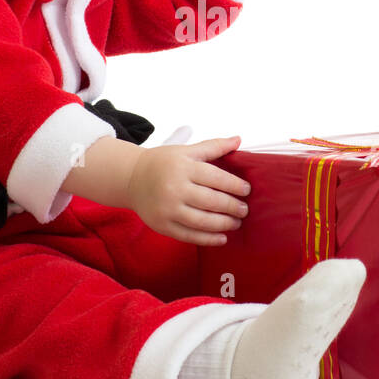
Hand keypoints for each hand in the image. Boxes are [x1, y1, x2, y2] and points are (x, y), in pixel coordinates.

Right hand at [125, 136, 251, 245]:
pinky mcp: (162, 225)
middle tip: (244, 210)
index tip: (246, 190)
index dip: (235, 185)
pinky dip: (208, 239)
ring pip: (202, 221)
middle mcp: (175, 188)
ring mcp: (168, 209)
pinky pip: (189, 236)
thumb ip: (213, 146)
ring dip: (224, 224)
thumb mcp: (187, 151)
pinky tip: (222, 238)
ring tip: (236, 223)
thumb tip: (238, 139)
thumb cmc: (163, 163)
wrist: (132, 179)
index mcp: (183, 167)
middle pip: (212, 201)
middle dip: (233, 207)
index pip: (216, 178)